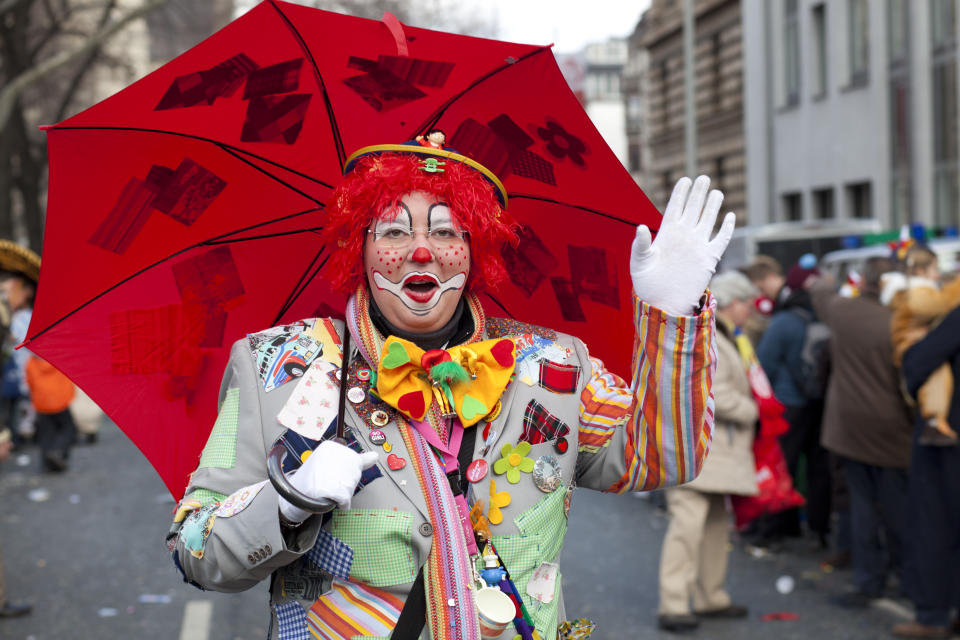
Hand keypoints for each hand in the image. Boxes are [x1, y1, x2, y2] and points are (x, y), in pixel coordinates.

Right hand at [278, 440, 379, 522]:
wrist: (292, 496)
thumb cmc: (312, 479)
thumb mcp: (333, 462)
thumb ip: (357, 459)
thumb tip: (376, 457)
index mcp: (331, 447)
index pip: (354, 463)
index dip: (341, 472)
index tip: (326, 473)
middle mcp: (334, 457)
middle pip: (354, 475)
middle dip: (344, 482)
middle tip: (325, 482)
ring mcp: (335, 473)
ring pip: (351, 488)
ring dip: (341, 492)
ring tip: (324, 489)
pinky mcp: (336, 490)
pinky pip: (346, 501)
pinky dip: (340, 504)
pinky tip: (328, 498)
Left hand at [630, 176, 735, 315]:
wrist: (663, 303)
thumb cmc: (647, 284)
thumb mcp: (639, 262)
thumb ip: (640, 244)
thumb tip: (641, 227)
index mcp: (666, 233)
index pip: (675, 207)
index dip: (680, 193)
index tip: (684, 180)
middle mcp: (683, 236)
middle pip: (693, 208)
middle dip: (698, 193)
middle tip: (703, 178)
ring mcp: (697, 245)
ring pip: (708, 220)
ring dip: (712, 206)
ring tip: (716, 192)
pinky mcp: (709, 258)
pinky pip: (721, 239)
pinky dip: (727, 228)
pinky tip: (730, 216)